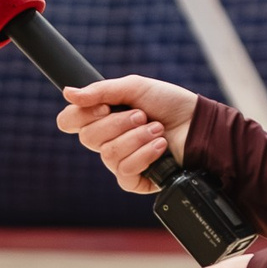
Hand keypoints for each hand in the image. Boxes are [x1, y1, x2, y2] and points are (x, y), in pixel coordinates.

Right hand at [58, 76, 195, 194]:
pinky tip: (160, 146)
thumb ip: (100, 90)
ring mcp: (121, 161)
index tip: (104, 107)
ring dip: (136, 138)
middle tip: (142, 115)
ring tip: (157, 129)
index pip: (69, 121)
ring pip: (108, 155)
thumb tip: (68, 93)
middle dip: (118, 124)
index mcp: (102, 117)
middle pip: (87, 138)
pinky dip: (144, 155)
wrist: (198, 123)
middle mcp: (107, 140)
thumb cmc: (169, 103)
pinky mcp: (136, 180)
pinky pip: (125, 172)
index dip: (81, 115)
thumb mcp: (135, 87)